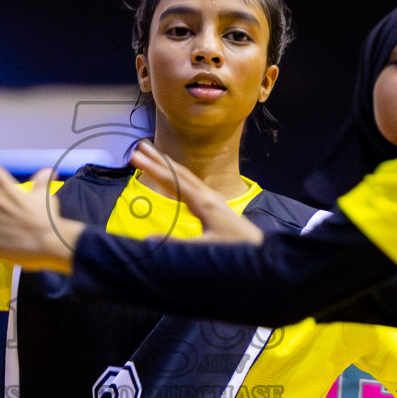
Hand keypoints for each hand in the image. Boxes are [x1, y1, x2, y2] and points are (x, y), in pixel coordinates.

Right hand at [128, 143, 263, 243]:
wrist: (261, 250)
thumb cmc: (236, 251)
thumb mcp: (205, 248)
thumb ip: (177, 244)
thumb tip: (148, 240)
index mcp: (204, 203)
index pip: (173, 182)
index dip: (152, 170)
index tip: (135, 157)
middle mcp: (208, 197)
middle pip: (179, 173)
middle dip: (159, 160)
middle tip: (140, 146)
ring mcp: (213, 200)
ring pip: (187, 177)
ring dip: (169, 166)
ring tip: (153, 157)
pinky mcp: (215, 207)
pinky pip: (193, 187)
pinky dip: (178, 178)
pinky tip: (175, 181)